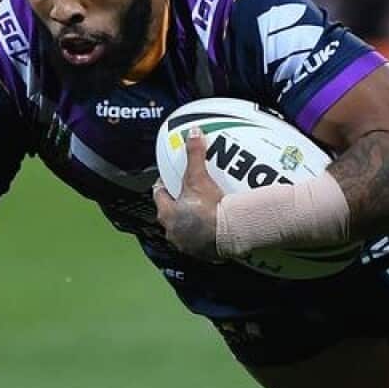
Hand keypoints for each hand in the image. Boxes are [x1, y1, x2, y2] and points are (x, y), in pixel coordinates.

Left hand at [153, 128, 223, 261]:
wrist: (229, 232)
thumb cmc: (208, 208)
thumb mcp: (199, 177)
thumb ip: (194, 155)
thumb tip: (193, 133)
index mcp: (167, 213)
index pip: (159, 195)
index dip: (164, 185)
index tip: (170, 179)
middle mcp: (173, 232)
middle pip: (170, 215)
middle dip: (177, 206)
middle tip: (189, 196)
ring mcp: (186, 245)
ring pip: (183, 231)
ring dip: (190, 224)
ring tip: (202, 214)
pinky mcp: (202, 254)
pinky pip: (199, 244)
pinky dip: (203, 237)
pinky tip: (213, 230)